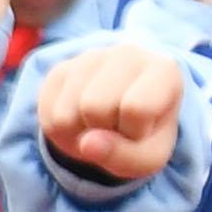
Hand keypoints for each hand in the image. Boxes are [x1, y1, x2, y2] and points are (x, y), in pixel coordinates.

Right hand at [35, 41, 185, 183]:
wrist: (125, 116)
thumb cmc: (144, 134)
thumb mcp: (148, 157)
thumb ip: (125, 158)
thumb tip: (87, 144)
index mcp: (164, 70)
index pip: (136, 107)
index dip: (134, 131)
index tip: (141, 128)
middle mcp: (127, 53)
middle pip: (95, 106)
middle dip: (102, 130)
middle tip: (116, 128)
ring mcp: (90, 57)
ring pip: (66, 113)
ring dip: (78, 132)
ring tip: (98, 126)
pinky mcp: (62, 69)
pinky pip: (48, 114)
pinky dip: (61, 130)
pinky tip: (81, 121)